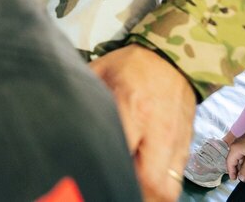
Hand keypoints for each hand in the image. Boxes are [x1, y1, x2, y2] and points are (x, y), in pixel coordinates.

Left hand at [90, 45, 194, 201]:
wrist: (172, 57)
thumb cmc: (129, 66)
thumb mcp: (100, 72)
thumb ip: (84, 96)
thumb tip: (58, 112)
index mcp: (133, 107)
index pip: (122, 149)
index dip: (107, 167)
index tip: (90, 172)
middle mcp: (159, 130)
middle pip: (150, 181)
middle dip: (131, 192)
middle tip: (108, 189)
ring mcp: (176, 142)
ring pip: (167, 188)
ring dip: (147, 195)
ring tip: (126, 190)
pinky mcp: (185, 147)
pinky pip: (175, 180)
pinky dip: (159, 189)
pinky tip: (141, 186)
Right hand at [226, 120, 244, 181]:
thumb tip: (240, 179)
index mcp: (234, 149)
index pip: (229, 163)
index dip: (231, 172)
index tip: (233, 180)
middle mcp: (236, 145)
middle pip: (233, 160)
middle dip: (236, 169)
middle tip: (241, 178)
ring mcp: (242, 143)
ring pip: (240, 157)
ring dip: (242, 165)